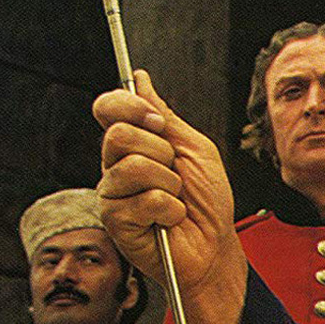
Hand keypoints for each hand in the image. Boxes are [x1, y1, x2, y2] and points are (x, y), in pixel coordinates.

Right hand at [93, 70, 242, 291]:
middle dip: (160, 151)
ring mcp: (113, 193)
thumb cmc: (207, 200)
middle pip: (119, 134)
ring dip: (168, 182)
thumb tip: (139, 79)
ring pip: (132, 166)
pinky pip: (144, 199)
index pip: (109, 108)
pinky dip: (170, 208)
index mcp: (135, 143)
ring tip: (175, 197)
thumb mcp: (195, 148)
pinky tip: (170, 218)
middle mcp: (117, 165)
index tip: (157, 121)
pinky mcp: (115, 221)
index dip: (128, 105)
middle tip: (175, 171)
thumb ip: (165, 116)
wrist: (215, 244)